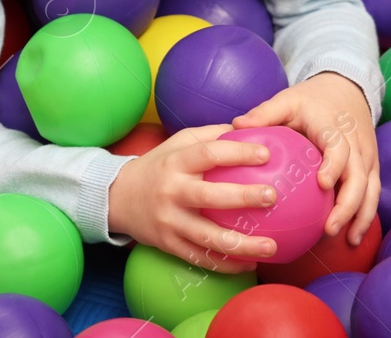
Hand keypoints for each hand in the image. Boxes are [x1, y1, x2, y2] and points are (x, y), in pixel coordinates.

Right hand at [107, 124, 280, 274]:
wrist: (117, 197)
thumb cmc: (158, 167)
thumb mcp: (176, 144)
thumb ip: (209, 136)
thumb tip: (247, 126)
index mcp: (175, 162)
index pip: (207, 154)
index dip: (236, 153)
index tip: (265, 154)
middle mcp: (171, 191)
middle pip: (209, 197)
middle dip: (243, 197)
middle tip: (272, 196)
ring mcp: (169, 221)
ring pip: (207, 237)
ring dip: (241, 244)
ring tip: (271, 246)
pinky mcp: (168, 244)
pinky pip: (201, 258)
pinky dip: (226, 264)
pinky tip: (250, 264)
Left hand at [232, 71, 379, 245]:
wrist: (346, 89)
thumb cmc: (311, 100)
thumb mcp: (287, 100)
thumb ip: (264, 113)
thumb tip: (235, 126)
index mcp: (334, 126)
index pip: (339, 146)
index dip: (334, 165)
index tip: (323, 184)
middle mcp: (356, 143)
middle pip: (360, 176)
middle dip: (348, 204)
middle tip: (329, 228)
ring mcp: (368, 156)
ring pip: (371, 189)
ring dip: (361, 216)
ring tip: (346, 240)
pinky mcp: (372, 166)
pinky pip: (373, 193)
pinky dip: (365, 215)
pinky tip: (351, 237)